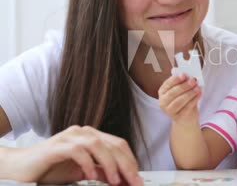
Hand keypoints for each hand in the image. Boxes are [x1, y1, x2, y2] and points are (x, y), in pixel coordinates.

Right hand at [3, 126, 143, 184]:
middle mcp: (84, 132)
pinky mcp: (57, 145)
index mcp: (92, 136)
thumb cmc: (52, 168)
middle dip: (126, 165)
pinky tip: (90, 176)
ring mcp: (70, 136)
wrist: (21, 167)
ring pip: (99, 145)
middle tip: (133, 181)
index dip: (131, 161)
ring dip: (110, 164)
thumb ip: (102, 172)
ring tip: (116, 180)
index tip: (137, 179)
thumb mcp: (84, 172)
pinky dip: (87, 164)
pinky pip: (78, 151)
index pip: (119, 144)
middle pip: (113, 145)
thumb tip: (123, 179)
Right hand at [158, 74, 201, 124]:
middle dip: (184, 86)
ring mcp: (169, 111)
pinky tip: (199, 94)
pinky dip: (194, 100)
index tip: (184, 75)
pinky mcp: (178, 118)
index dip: (175, 79)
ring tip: (198, 88)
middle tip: (193, 81)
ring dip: (189, 93)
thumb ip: (184, 83)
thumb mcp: (183, 90)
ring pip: (178, 101)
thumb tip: (190, 77)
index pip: (167, 84)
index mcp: (162, 92)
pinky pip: (186, 108)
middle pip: (172, 93)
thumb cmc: (184, 100)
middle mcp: (163, 102)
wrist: (186, 117)